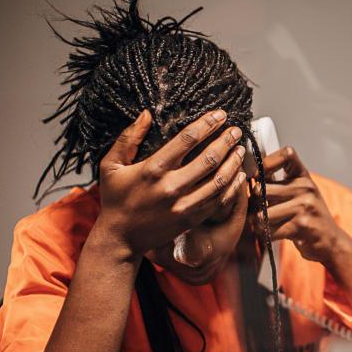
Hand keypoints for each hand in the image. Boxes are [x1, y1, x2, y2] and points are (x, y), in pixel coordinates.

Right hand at [95, 109, 247, 259]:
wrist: (121, 237)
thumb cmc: (115, 199)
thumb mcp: (111, 165)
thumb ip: (128, 138)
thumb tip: (146, 114)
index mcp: (153, 168)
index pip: (187, 139)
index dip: (207, 124)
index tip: (220, 115)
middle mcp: (172, 186)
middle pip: (209, 158)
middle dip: (226, 141)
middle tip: (236, 130)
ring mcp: (185, 204)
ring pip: (219, 180)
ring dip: (234, 162)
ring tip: (241, 150)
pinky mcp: (192, 218)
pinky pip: (220, 201)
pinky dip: (233, 186)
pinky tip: (239, 175)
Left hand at [251, 145, 351, 265]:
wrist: (329, 239)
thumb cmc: (308, 215)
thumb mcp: (299, 192)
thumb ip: (277, 182)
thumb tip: (248, 174)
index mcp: (303, 176)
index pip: (286, 154)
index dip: (267, 162)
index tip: (258, 175)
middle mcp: (306, 188)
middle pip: (262, 189)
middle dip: (253, 203)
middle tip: (257, 209)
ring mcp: (305, 206)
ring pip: (262, 213)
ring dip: (258, 222)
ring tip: (264, 223)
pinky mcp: (301, 226)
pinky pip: (270, 230)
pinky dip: (266, 235)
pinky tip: (272, 233)